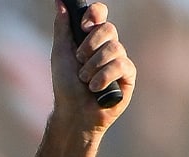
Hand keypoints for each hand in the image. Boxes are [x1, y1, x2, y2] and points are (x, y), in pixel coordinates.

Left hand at [54, 2, 133, 132]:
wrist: (73, 113)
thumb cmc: (65, 86)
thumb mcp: (60, 54)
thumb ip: (62, 28)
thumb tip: (60, 3)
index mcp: (92, 38)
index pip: (100, 14)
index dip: (95, 14)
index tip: (84, 25)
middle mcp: (108, 47)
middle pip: (108, 28)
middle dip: (89, 46)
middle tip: (79, 60)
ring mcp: (120, 61)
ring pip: (114, 48)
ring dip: (93, 67)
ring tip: (85, 81)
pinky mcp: (128, 77)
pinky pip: (122, 66)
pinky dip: (103, 77)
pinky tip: (95, 89)